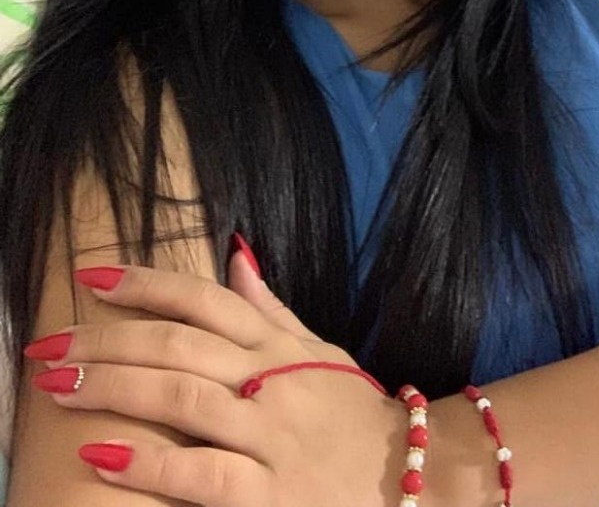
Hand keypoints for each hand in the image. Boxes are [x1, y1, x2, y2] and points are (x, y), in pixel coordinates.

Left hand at [26, 255, 405, 505]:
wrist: (414, 478)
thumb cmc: (354, 411)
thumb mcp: (319, 349)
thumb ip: (269, 307)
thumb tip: (233, 251)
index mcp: (277, 343)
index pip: (203, 299)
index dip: (146, 283)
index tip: (92, 276)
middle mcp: (270, 379)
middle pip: (176, 345)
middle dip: (105, 340)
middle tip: (48, 343)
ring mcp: (270, 435)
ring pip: (181, 399)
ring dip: (113, 388)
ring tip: (58, 385)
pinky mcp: (270, 495)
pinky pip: (201, 474)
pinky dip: (149, 463)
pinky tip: (101, 453)